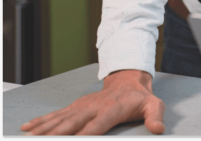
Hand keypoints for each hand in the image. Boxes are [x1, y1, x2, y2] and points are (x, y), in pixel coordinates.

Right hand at [20, 70, 163, 135]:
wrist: (128, 79)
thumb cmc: (140, 97)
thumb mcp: (154, 104)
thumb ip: (155, 116)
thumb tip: (159, 129)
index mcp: (112, 109)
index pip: (96, 126)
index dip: (85, 134)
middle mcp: (93, 107)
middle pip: (72, 123)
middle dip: (56, 134)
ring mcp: (82, 106)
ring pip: (60, 119)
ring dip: (44, 129)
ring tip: (29, 137)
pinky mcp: (76, 106)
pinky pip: (56, 114)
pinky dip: (41, 121)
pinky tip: (28, 128)